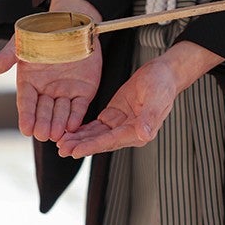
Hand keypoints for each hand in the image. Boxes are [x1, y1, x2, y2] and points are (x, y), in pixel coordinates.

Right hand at [0, 0, 102, 141]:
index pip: (27, 103)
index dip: (27, 116)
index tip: (26, 129)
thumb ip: (8, 57)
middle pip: (44, 110)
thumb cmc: (43, 33)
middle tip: (42, 136)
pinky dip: (77, 116)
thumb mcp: (22, 43)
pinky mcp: (84, 90)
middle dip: (43, 123)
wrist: (71, 24)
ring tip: (56, 135)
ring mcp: (66, 91)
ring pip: (61, 111)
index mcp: (30, 82)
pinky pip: (80, 106)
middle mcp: (47, 90)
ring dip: (59, 124)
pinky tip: (73, 126)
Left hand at [57, 41, 223, 157]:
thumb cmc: (162, 84)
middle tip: (62, 149)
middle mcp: (129, 132)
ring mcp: (121, 125)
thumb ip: (151, 117)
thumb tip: (144, 134)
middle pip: (101, 141)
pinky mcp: (114, 116)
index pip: (112, 140)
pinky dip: (83, 130)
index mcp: (139, 131)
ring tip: (61, 143)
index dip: (93, 146)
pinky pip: (96, 126)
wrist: (163, 73)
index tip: (76, 151)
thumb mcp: (157, 97)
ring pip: (96, 136)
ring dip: (79, 140)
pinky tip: (69, 132)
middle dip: (81, 146)